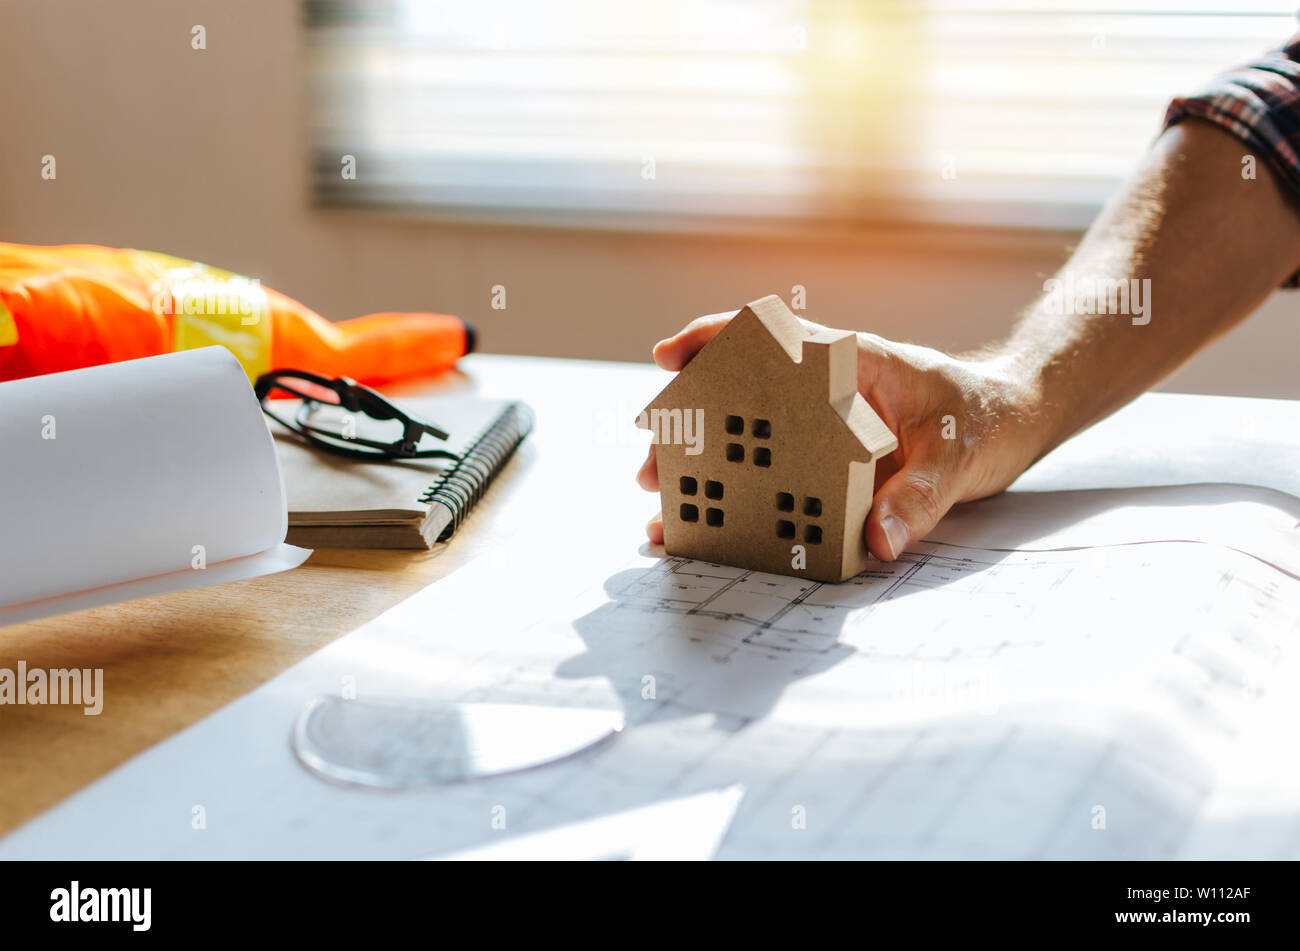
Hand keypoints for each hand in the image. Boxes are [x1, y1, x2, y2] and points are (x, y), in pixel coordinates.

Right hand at [637, 312, 1046, 560]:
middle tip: (654, 469)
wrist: (1011, 420)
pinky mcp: (827, 456)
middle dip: (687, 429)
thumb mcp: (958, 456)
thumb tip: (877, 541)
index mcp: (849, 362)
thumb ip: (919, 498)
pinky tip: (715, 528)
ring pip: (746, 436)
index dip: (712, 337)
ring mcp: (820, 422)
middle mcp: (823, 388)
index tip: (667, 356)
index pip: (769, 333)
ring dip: (704, 470)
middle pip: (738, 393)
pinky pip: (775, 470)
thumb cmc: (982, 418)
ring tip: (669, 511)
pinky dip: (740, 496)